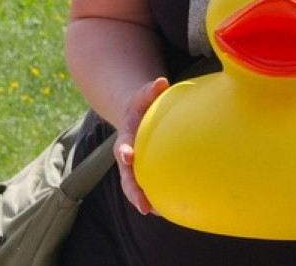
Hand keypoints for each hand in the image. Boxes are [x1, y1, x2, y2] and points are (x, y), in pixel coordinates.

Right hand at [113, 77, 168, 214]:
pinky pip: (151, 186)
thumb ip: (150, 90)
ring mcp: (136, 168)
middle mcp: (128, 157)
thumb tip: (162, 82)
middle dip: (133, 192)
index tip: (129, 156)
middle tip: (143, 206)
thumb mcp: (143, 96)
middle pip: (127, 178)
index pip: (122, 148)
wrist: (136, 118)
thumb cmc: (141, 107)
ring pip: (137, 187)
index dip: (125, 152)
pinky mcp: (146, 172)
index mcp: (125, 139)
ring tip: (159, 213)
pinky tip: (173, 207)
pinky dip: (158, 197)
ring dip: (145, 201)